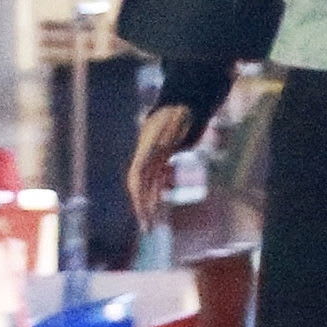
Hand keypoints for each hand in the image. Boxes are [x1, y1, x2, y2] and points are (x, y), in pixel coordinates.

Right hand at [128, 104, 196, 229]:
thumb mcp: (175, 124)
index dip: (138, 194)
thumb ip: (170, 136)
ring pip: (148, 184)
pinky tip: (157, 206)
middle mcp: (147, 154)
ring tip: (150, 224)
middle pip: (140, 184)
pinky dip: (157, 193)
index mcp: (147, 149)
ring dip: (149, 203)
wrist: (189, 98)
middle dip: (142, 206)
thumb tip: (168, 148)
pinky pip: (157, 178)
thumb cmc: (183, 109)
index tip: (142, 212)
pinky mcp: (165, 155)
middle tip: (147, 228)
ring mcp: (155, 155)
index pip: (137, 176)